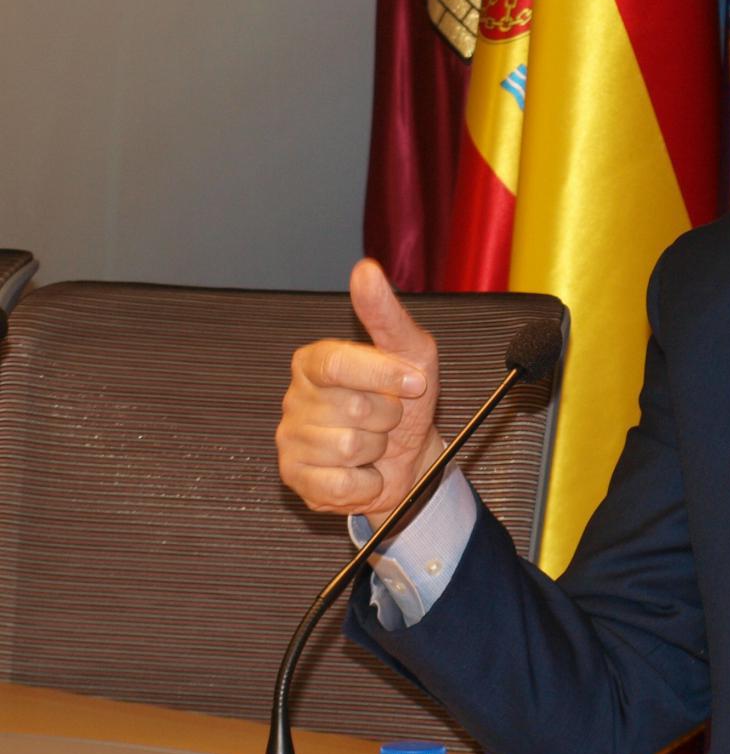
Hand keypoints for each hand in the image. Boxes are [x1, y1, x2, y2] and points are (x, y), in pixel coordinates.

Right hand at [276, 258, 443, 530]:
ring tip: (375, 443)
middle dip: (388, 416)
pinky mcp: (296, 479)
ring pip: (348, 447)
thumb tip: (365, 270)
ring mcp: (291, 440)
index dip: (381, 375)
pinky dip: (367, 482)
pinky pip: (341, 484)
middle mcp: (295, 398)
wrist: (409, 458)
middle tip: (389, 417)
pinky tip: (364, 471)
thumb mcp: (411, 352)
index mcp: (314, 362)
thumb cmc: (405, 401)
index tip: (414, 383)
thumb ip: (386, 314)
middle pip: (353, 407)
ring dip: (379, 449)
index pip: (337, 363)